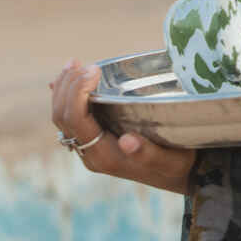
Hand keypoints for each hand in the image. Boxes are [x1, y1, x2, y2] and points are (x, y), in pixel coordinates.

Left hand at [50, 60, 195, 194]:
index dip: (77, 92)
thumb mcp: (170, 160)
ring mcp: (89, 147)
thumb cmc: (177, 165)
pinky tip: (65, 80)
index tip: (95, 70)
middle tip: (83, 62)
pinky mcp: (94, 140)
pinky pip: (70, 118)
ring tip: (74, 63)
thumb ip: (148, 153)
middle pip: (62, 116)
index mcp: (103, 155)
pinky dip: (66, 96)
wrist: (178, 177)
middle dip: (68, 86)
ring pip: (62, 117)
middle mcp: (90, 153)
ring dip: (64, 88)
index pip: (75, 120)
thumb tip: (127, 141)